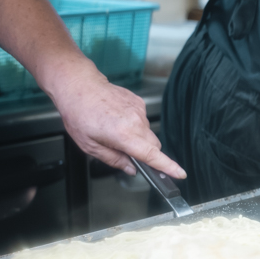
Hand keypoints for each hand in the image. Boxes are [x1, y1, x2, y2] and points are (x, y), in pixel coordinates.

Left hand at [48, 64, 186, 178]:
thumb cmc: (79, 113)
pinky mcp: (139, 103)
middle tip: (124, 151)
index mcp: (123, 135)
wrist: (79, 85)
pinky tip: (117, 119)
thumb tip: (131, 169)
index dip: (168, 166)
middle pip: (153, 146)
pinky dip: (133, 124)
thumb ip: (113, 160)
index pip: (152, 155)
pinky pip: (142, 120)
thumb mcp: (90, 145)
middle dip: (145, 153)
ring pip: (147, 133)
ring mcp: (139, 111)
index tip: (180, 173)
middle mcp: (136, 122)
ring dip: (137, 137)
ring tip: (114, 129)